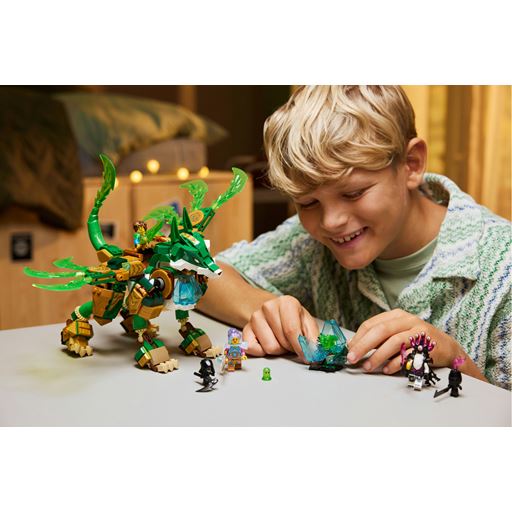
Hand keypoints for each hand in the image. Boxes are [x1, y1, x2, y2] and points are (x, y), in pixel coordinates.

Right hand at [243, 295, 318, 361]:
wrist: (274, 311)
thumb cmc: (293, 318)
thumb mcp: (308, 323)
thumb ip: (313, 338)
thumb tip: (315, 353)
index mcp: (286, 302)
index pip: (292, 330)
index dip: (301, 348)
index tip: (307, 357)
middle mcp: (268, 307)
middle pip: (282, 342)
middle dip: (290, 347)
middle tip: (292, 342)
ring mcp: (255, 317)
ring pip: (269, 348)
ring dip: (278, 350)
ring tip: (281, 340)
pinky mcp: (246, 329)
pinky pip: (254, 350)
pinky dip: (263, 352)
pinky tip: (268, 342)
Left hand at [346, 309, 463, 373]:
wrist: (447, 347)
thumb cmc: (417, 340)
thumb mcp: (397, 333)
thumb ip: (379, 338)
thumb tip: (355, 348)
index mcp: (396, 315)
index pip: (371, 324)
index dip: (358, 337)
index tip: (348, 349)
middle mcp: (407, 320)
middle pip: (380, 331)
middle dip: (363, 345)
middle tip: (352, 357)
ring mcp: (418, 332)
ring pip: (393, 342)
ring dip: (377, 356)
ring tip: (367, 366)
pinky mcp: (428, 345)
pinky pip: (408, 355)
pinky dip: (395, 363)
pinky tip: (386, 370)